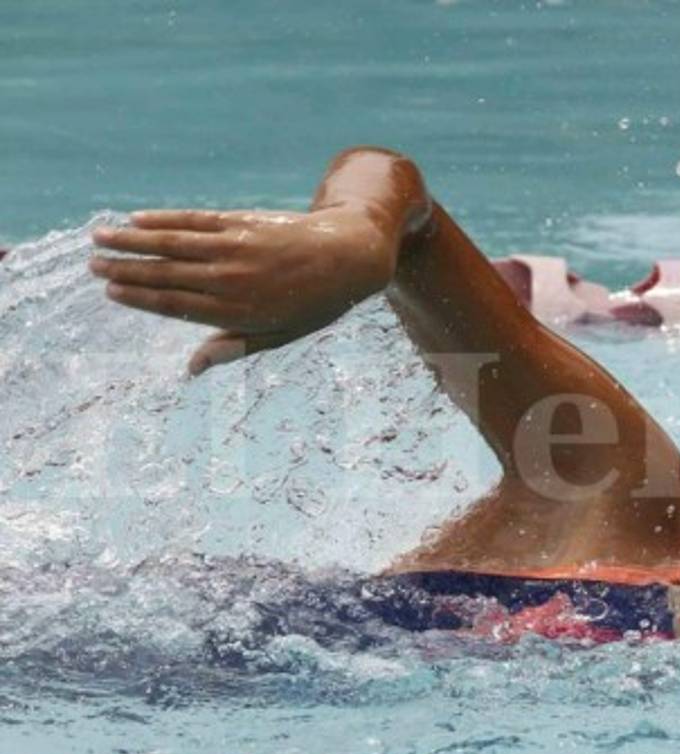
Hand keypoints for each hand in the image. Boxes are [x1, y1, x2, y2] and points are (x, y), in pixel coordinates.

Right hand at [91, 206, 395, 374]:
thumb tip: (192, 369)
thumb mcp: (279, 335)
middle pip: (166, 273)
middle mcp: (230, 278)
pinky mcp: (242, 222)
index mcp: (236, 311)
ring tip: (100, 236)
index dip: (139, 297)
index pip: (175, 304)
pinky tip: (140, 218)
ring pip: (173, 243)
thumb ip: (233, 347)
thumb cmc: (314, 304)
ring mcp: (234, 247)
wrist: (348, 258)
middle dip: (126, 269)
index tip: (110, 291)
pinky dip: (165, 219)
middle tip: (92, 265)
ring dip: (133, 239)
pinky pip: (195, 220)